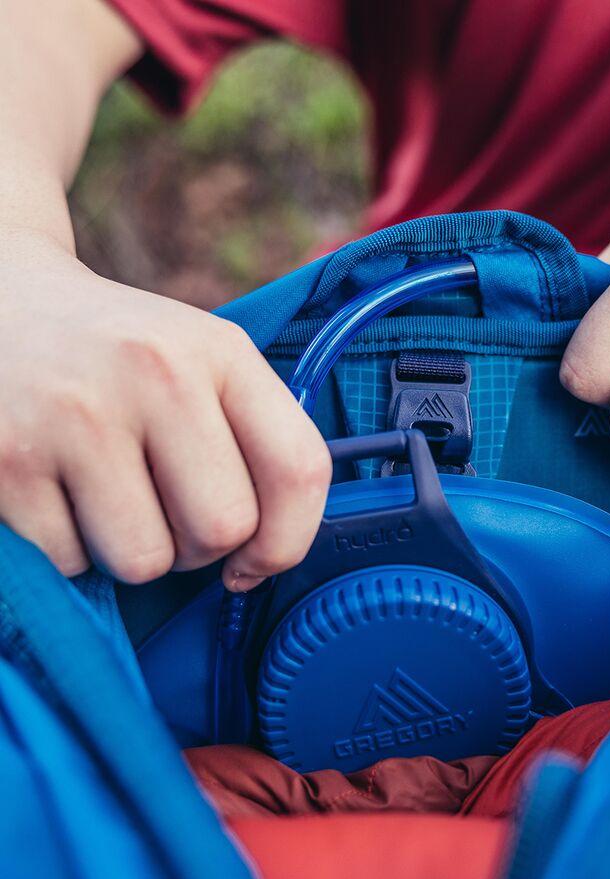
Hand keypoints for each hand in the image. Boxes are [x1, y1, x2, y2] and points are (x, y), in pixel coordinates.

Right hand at [0, 229, 330, 587]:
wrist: (0, 303)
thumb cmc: (119, 356)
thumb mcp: (202, 361)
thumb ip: (254, 440)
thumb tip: (263, 559)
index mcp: (220, 351)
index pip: (299, 467)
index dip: (288, 540)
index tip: (255, 561)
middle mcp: (154, 373)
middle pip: (222, 529)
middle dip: (199, 547)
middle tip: (164, 509)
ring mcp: (75, 415)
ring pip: (146, 562)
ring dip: (132, 552)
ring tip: (108, 495)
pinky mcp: (7, 461)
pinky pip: (70, 564)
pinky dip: (69, 549)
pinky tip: (57, 492)